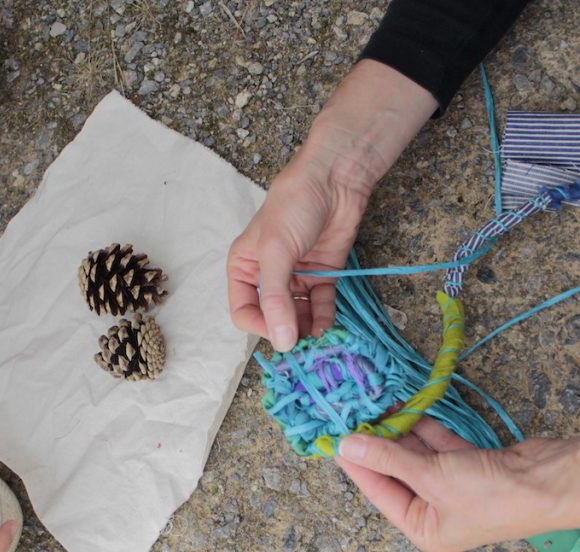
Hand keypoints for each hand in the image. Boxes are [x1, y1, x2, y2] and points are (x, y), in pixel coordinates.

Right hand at [227, 60, 438, 350]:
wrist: (334, 179)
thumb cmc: (294, 206)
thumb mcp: (276, 251)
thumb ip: (276, 298)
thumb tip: (281, 341)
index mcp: (244, 267)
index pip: (244, 311)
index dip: (260, 327)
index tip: (281, 335)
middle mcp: (268, 276)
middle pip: (272, 316)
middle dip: (287, 331)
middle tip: (305, 344)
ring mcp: (296, 276)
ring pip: (297, 314)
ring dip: (307, 328)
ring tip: (319, 339)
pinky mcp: (322, 274)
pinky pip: (320, 305)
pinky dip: (324, 318)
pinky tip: (329, 327)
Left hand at [335, 417, 579, 551]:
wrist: (552, 481)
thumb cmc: (493, 495)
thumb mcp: (432, 478)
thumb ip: (389, 458)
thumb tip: (346, 446)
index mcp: (425, 530)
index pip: (379, 492)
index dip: (357, 463)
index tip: (334, 437)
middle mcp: (437, 511)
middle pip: (396, 472)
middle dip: (378, 442)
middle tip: (353, 412)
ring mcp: (454, 486)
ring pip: (416, 454)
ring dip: (400, 430)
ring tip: (375, 402)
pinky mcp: (471, 463)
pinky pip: (438, 443)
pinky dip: (425, 425)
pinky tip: (406, 406)